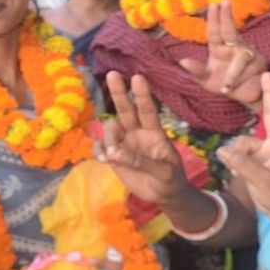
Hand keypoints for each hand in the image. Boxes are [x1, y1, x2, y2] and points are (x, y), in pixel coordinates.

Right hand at [97, 71, 189, 204]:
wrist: (165, 195)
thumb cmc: (170, 179)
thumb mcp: (164, 173)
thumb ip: (141, 162)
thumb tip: (114, 153)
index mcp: (154, 132)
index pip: (148, 110)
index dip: (142, 94)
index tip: (137, 77)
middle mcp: (138, 133)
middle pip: (126, 109)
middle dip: (119, 92)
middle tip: (112, 74)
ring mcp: (124, 143)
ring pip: (110, 129)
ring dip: (108, 139)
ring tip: (111, 155)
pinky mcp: (114, 156)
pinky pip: (100, 148)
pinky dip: (98, 150)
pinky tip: (104, 160)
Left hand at [179, 0, 267, 107]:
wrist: (242, 97)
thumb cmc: (222, 85)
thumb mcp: (206, 80)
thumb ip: (196, 70)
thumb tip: (183, 61)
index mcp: (218, 47)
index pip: (215, 31)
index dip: (214, 18)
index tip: (213, 4)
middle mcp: (233, 46)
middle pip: (230, 30)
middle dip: (227, 17)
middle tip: (225, 2)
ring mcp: (247, 52)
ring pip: (240, 58)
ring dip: (233, 74)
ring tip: (226, 88)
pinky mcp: (259, 62)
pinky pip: (250, 69)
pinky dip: (242, 80)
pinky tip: (236, 88)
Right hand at [217, 74, 269, 217]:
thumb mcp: (264, 182)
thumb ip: (244, 165)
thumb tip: (224, 150)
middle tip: (267, 73)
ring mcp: (264, 150)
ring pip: (244, 142)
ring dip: (239, 154)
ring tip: (243, 173)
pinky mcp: (253, 159)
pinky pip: (237, 153)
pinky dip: (234, 161)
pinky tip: (236, 173)